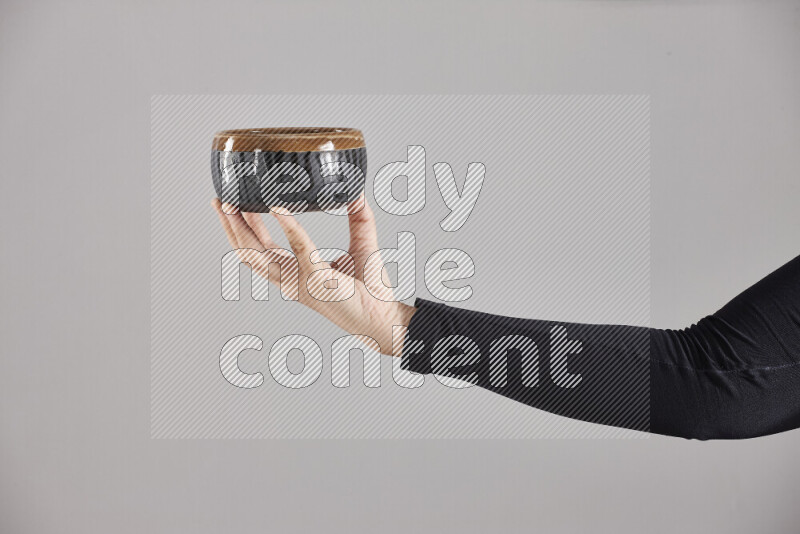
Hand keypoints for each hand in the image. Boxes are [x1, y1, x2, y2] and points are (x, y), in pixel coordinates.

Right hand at [212, 196, 415, 355]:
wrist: (384, 316)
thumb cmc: (370, 289)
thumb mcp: (361, 245)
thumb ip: (358, 218)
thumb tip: (358, 192)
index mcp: (294, 274)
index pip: (258, 250)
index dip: (242, 229)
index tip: (232, 205)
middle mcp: (291, 280)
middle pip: (248, 253)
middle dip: (230, 227)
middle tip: (220, 201)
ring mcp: (301, 281)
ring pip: (260, 254)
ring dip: (244, 227)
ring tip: (235, 203)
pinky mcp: (318, 279)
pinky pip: (300, 248)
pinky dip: (288, 226)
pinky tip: (279, 207)